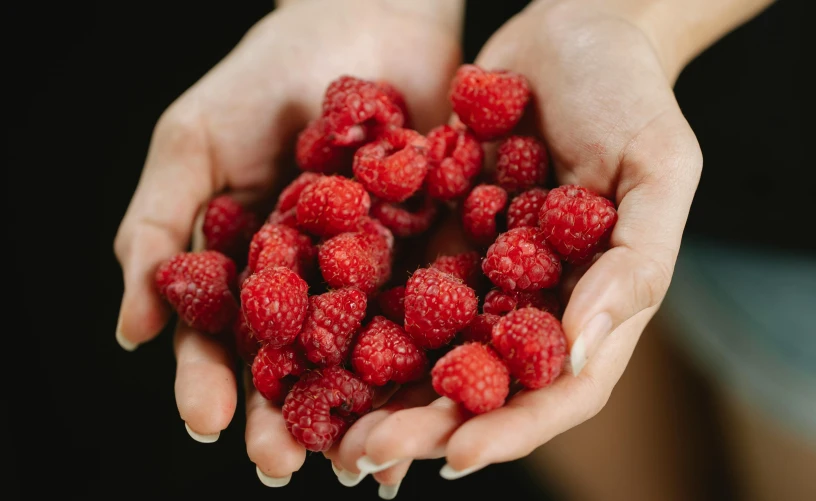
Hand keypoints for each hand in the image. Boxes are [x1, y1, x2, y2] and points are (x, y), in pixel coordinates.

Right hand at [113, 0, 461, 485]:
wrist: (367, 15)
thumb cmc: (265, 74)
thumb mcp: (193, 141)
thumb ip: (157, 226)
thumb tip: (131, 331)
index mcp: (247, 267)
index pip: (222, 339)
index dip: (211, 381)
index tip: (208, 420)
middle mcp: (311, 285)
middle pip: (293, 366)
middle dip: (283, 417)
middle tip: (279, 466)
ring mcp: (376, 277)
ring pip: (365, 360)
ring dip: (359, 411)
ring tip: (359, 462)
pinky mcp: (439, 256)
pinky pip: (438, 318)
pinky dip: (435, 360)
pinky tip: (434, 400)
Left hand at [328, 0, 702, 491]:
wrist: (569, 29)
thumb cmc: (630, 93)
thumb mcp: (658, 171)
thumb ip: (634, 264)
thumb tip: (582, 351)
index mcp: (589, 304)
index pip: (553, 389)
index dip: (510, 428)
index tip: (458, 456)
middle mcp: (527, 301)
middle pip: (476, 385)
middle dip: (424, 426)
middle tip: (364, 455)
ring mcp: (476, 272)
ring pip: (423, 349)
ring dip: (378, 391)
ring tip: (327, 427)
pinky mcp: (432, 234)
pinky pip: (389, 285)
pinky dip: (353, 321)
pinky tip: (308, 346)